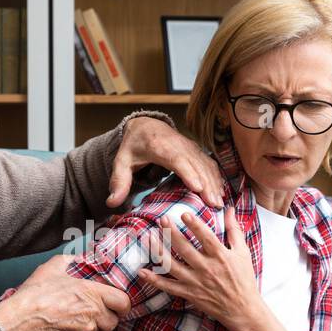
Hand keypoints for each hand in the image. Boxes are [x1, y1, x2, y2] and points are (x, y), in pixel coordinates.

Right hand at [0, 255, 131, 330]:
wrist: (21, 319)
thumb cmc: (36, 293)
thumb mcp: (54, 267)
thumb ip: (71, 260)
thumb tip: (78, 258)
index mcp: (92, 292)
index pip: (123, 302)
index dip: (121, 303)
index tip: (115, 302)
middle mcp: (93, 312)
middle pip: (114, 320)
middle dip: (108, 317)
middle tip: (97, 311)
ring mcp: (85, 329)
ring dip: (95, 326)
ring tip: (81, 318)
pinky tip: (70, 326)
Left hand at [107, 116, 223, 208]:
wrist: (146, 126)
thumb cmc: (133, 146)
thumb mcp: (121, 161)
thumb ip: (118, 181)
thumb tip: (111, 202)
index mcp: (160, 146)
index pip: (177, 159)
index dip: (188, 173)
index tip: (198, 188)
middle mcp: (179, 145)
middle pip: (196, 165)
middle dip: (207, 184)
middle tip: (213, 204)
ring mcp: (190, 147)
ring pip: (206, 165)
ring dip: (214, 183)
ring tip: (219, 203)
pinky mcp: (196, 151)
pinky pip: (209, 164)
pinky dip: (216, 177)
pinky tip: (220, 193)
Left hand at [139, 207, 305, 330]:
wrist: (242, 309)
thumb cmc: (244, 279)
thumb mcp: (242, 252)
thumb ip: (234, 229)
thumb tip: (229, 208)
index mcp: (220, 257)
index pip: (206, 238)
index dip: (195, 225)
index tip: (184, 214)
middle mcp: (207, 269)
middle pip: (185, 249)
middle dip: (172, 233)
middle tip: (162, 220)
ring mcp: (195, 282)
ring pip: (173, 266)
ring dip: (159, 251)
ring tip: (149, 237)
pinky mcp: (188, 293)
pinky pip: (168, 287)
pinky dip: (154, 280)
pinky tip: (142, 271)